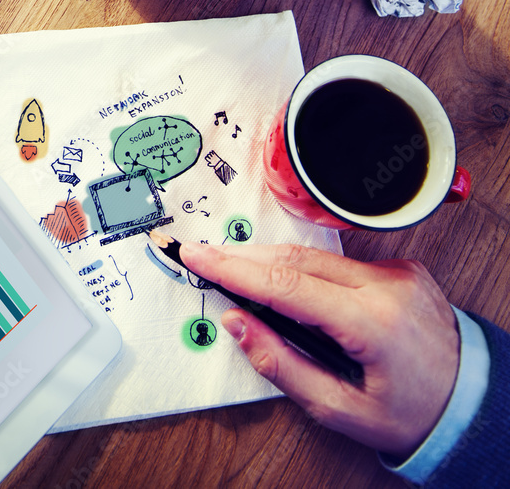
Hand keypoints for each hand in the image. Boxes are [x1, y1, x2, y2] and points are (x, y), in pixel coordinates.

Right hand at [178, 241, 459, 458]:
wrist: (470, 402)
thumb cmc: (410, 413)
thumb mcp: (338, 408)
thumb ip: (280, 364)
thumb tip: (237, 324)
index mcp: (372, 322)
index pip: (284, 284)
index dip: (232, 269)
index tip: (196, 256)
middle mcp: (386, 286)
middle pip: (293, 259)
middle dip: (240, 257)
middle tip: (200, 255)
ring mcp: (395, 272)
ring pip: (313, 256)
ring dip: (268, 260)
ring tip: (230, 266)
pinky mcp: (399, 268)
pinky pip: (336, 261)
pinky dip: (303, 268)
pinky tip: (281, 278)